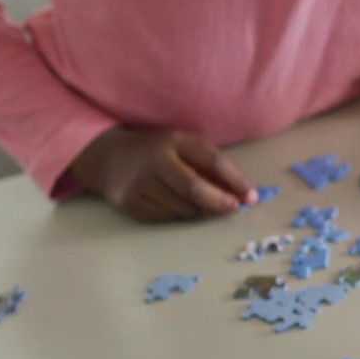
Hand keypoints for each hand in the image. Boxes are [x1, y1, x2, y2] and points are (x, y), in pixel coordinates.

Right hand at [69, 127, 254, 220]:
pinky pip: (166, 218)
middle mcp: (155, 160)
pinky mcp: (129, 202)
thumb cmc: (159, 152)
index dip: (235, 180)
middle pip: (194, 189)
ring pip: (183, 208)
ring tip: (191, 200)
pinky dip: (176, 215)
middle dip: (219, 202)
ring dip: (197, 210)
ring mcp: (139, 182)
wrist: (108, 157)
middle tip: (233, 208)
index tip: (251, 196)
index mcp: (174, 140)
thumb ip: (210, 165)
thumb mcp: (183, 146)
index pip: (211, 160)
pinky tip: (170, 203)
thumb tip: (242, 193)